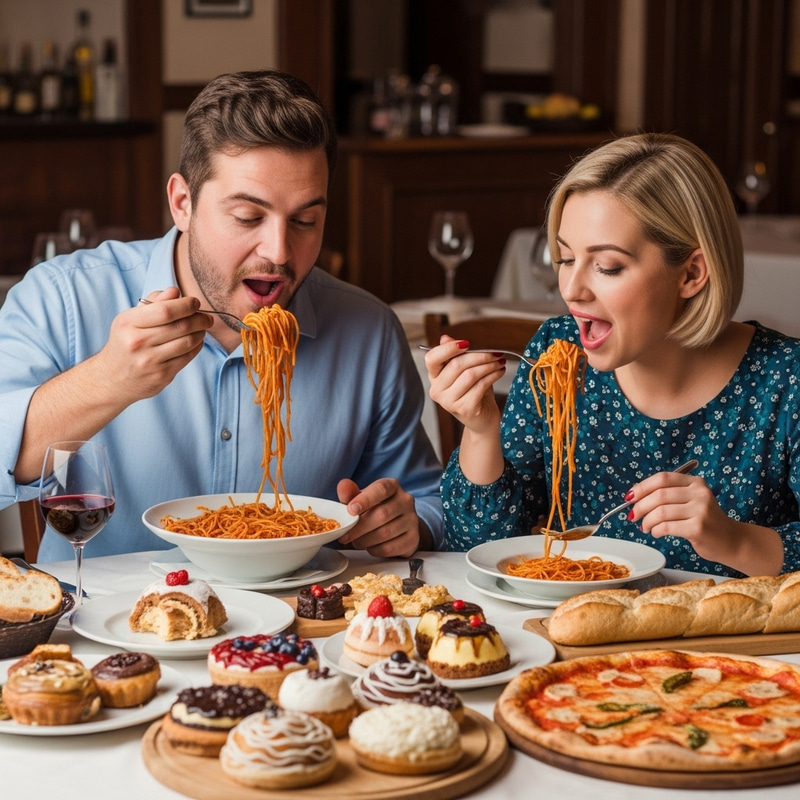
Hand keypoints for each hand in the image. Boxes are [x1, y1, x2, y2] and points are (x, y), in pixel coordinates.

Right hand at [101, 288, 211, 403]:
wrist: (112, 379)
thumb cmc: (125, 343)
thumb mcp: (130, 319)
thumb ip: (153, 303)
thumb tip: (175, 291)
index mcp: (128, 323)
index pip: (166, 310)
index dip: (186, 305)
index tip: (195, 303)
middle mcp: (138, 342)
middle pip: (180, 326)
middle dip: (199, 319)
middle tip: (206, 316)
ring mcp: (150, 361)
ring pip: (187, 342)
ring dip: (201, 332)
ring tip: (203, 327)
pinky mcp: (162, 375)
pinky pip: (187, 357)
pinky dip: (197, 346)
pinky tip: (196, 340)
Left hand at [335, 478, 428, 556]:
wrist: (397, 524)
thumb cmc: (374, 509)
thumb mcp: (361, 499)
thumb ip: (350, 494)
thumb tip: (343, 485)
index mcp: (392, 486)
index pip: (381, 489)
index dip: (365, 500)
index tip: (351, 510)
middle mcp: (405, 501)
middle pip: (382, 514)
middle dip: (359, 528)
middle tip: (345, 536)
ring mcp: (412, 520)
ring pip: (385, 533)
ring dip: (365, 540)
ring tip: (356, 541)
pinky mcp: (413, 539)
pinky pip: (390, 548)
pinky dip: (374, 550)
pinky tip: (370, 546)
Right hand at [424, 336, 504, 436]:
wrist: (482, 420)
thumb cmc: (474, 392)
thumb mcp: (464, 371)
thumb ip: (455, 355)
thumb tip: (445, 338)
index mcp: (434, 377)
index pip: (432, 358)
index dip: (448, 348)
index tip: (466, 343)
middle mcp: (437, 390)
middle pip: (456, 365)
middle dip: (479, 356)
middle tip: (495, 353)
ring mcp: (449, 402)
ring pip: (470, 374)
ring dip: (489, 365)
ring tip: (499, 362)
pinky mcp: (464, 409)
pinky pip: (480, 386)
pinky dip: (493, 376)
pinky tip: (499, 372)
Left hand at [626, 470, 782, 573]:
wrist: (731, 541)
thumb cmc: (705, 522)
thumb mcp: (690, 502)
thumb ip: (669, 496)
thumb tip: (635, 497)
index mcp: (695, 483)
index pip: (662, 478)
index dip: (642, 487)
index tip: (630, 497)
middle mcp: (699, 493)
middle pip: (659, 495)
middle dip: (640, 506)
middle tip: (633, 516)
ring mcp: (701, 510)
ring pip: (661, 512)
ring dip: (647, 521)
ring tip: (645, 527)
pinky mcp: (698, 527)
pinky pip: (667, 527)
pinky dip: (656, 530)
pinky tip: (656, 533)